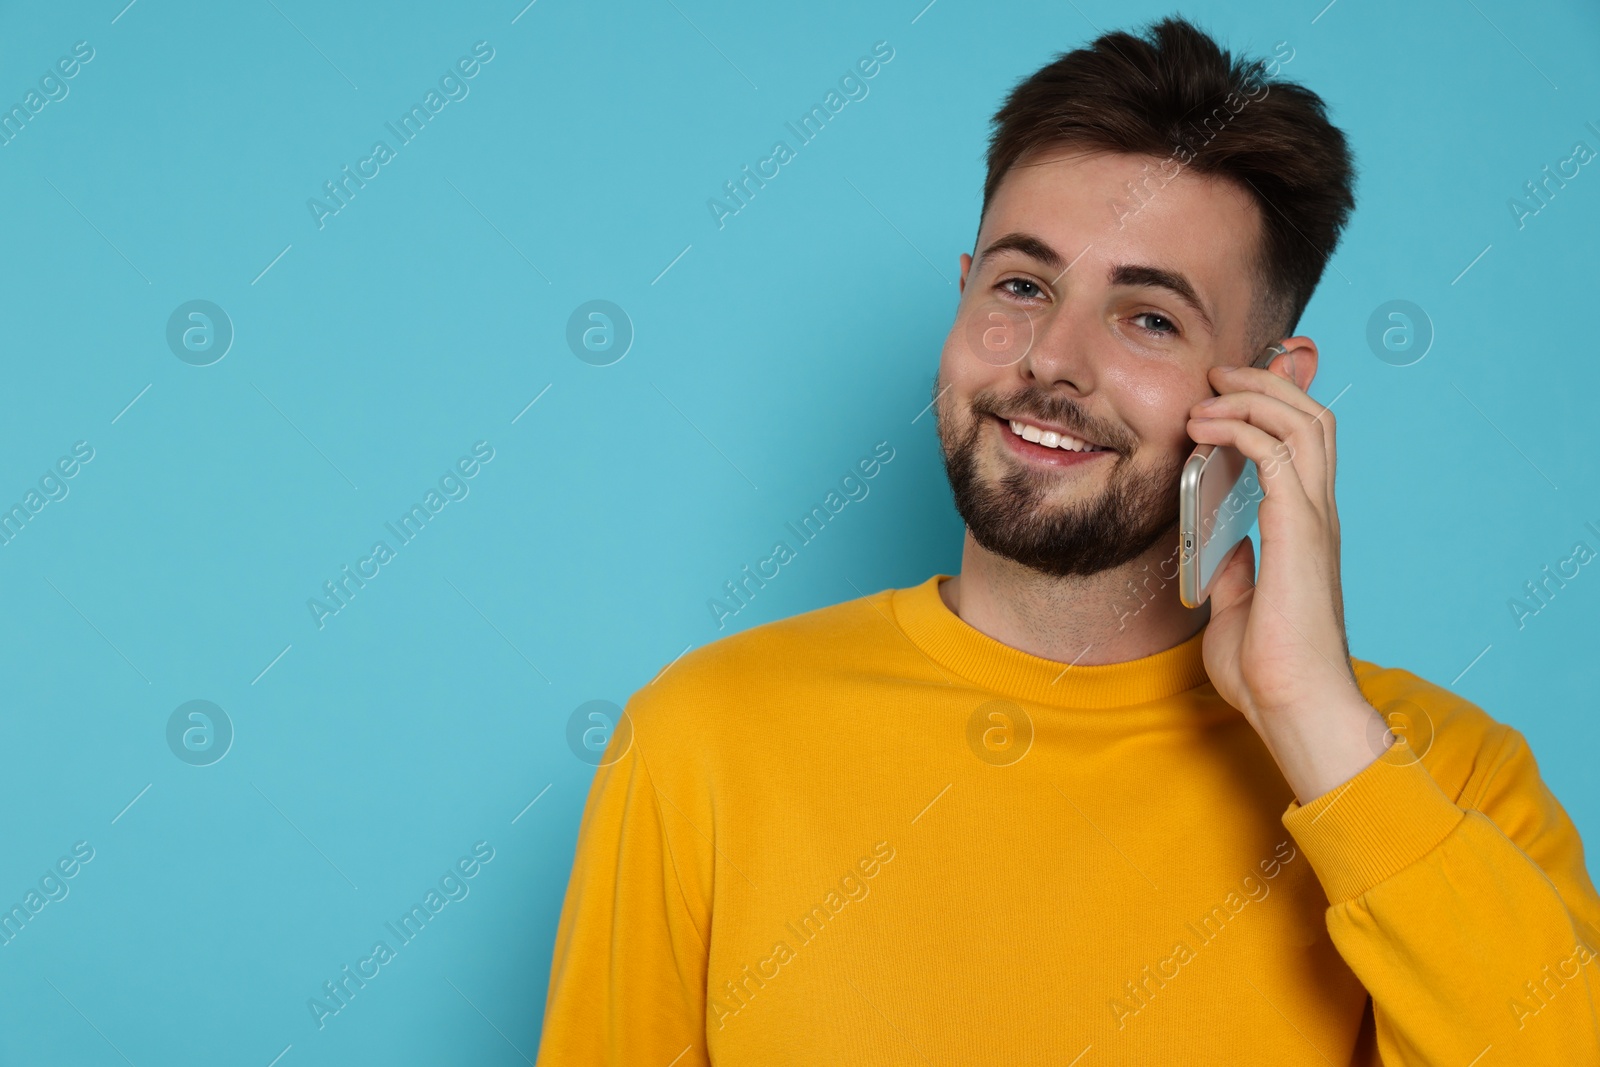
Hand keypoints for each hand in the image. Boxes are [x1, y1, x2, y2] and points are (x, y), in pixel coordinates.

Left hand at [1186, 343, 1390, 803]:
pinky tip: (1205, 430)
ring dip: (1253, 395)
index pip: (1303, 444)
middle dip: (1266, 381)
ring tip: (1207, 393)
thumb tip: (1224, 549)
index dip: (1273, 405)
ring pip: (1305, 422)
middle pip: (1312, 417)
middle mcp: (1317, 515)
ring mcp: (1314, 521)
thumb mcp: (1238, 609)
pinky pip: (1279, 454)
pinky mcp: (1299, 532)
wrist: (1293, 709)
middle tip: (1216, 374)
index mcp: (1305, 530)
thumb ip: (1236, 573)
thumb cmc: (1269, 672)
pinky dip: (1242, 428)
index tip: (1225, 393)